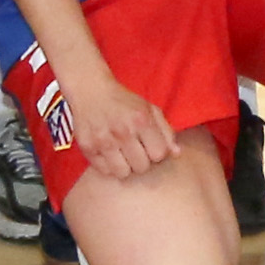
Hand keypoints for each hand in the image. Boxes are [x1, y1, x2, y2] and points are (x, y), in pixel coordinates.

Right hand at [61, 62, 175, 178]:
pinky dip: (108, 166)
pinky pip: (104, 171)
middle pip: (142, 167)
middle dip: (142, 160)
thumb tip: (177, 153)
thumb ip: (166, 131)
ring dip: (125, 166)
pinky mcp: (87, 148)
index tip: (150, 145)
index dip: (157, 152)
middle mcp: (122, 131)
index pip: (159, 154)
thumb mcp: (149, 109)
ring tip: (122, 154)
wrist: (91, 91)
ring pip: (123, 173)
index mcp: (141, 120)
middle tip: (135, 149)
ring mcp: (103, 141)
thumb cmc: (124, 102)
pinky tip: (109, 153)